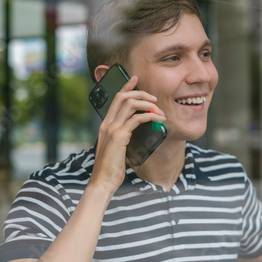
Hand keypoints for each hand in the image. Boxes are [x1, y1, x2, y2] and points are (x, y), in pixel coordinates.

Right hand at [88, 75, 165, 194]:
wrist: (103, 182)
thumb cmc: (110, 168)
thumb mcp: (116, 149)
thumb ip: (123, 137)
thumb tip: (136, 130)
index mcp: (105, 125)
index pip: (115, 99)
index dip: (126, 87)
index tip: (135, 79)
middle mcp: (107, 124)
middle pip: (122, 97)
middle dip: (140, 93)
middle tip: (154, 98)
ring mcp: (112, 129)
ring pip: (130, 104)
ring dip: (147, 104)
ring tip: (159, 110)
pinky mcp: (119, 136)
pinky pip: (136, 119)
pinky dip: (149, 116)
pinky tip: (157, 119)